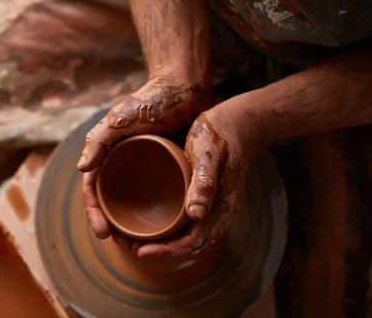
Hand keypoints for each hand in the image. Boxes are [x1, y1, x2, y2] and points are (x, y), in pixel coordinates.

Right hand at [77, 76, 209, 238]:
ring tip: (138, 246)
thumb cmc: (150, 100)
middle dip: (110, 225)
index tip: (103, 232)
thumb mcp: (120, 119)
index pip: (94, 189)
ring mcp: (143, 166)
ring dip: (129, 226)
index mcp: (107, 153)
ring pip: (131, 202)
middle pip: (110, 200)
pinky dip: (152, 214)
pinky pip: (155, 196)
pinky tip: (159, 229)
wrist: (184, 88)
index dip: (94, 212)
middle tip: (122, 246)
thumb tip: (81, 170)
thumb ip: (99, 140)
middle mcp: (121, 162)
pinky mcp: (164, 168)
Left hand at [135, 102, 264, 257]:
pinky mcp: (211, 197)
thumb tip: (196, 214)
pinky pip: (192, 223)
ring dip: (167, 243)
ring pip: (192, 236)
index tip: (141, 252)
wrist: (241, 120)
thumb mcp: (209, 151)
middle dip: (162, 251)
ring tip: (138, 240)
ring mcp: (217, 205)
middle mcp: (221, 211)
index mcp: (222, 205)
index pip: (194, 241)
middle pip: (191, 243)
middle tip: (131, 247)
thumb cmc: (219, 132)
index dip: (167, 250)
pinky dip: (174, 229)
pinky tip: (155, 222)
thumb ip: (204, 180)